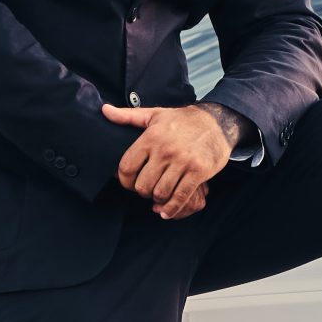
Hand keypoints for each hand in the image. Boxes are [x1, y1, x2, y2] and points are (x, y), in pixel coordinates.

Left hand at [102, 102, 233, 218]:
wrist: (217, 122)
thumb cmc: (182, 120)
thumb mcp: (154, 114)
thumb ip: (128, 116)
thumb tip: (104, 110)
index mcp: (151, 138)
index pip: (126, 167)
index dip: (124, 180)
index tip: (128, 182)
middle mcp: (165, 150)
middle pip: (142, 185)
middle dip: (141, 191)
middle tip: (146, 189)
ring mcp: (183, 162)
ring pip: (160, 192)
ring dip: (157, 199)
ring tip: (158, 194)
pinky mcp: (198, 172)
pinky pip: (180, 197)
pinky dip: (171, 208)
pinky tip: (166, 211)